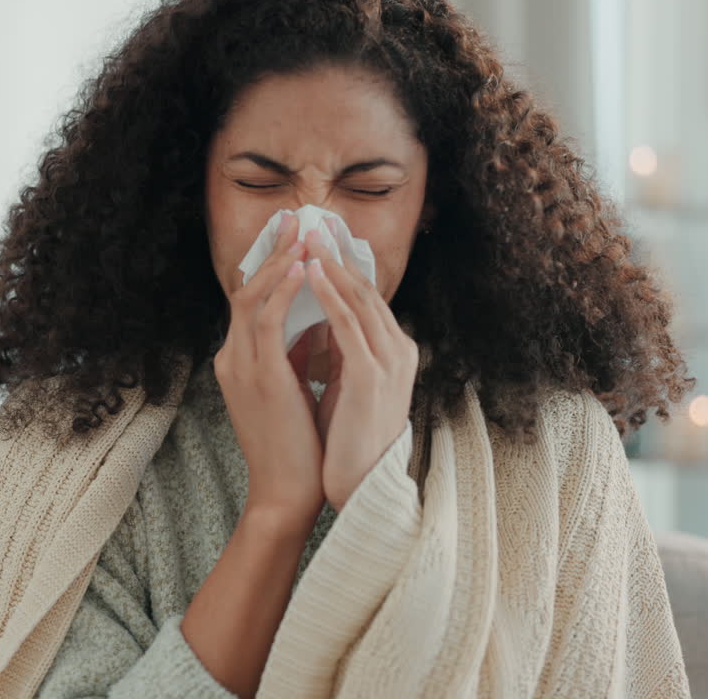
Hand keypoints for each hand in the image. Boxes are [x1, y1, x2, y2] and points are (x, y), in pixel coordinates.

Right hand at [215, 211, 324, 521]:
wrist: (287, 492)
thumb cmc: (298, 447)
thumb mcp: (296, 389)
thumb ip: (300, 354)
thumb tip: (321, 319)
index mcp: (240, 362)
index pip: (250, 301)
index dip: (271, 266)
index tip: (293, 238)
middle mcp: (232, 358)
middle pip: (245, 289)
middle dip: (271, 251)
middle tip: (293, 217)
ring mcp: (240, 366)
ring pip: (251, 297)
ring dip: (278, 262)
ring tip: (300, 232)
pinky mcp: (257, 376)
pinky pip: (265, 320)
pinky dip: (282, 290)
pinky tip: (301, 268)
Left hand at [303, 224, 417, 512]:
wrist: (360, 487)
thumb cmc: (348, 441)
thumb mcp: (346, 386)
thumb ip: (339, 353)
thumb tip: (316, 324)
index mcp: (394, 353)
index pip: (367, 297)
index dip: (342, 264)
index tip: (319, 237)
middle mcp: (398, 351)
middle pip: (366, 289)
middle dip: (337, 253)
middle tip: (312, 220)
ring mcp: (388, 362)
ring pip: (359, 299)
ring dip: (331, 263)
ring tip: (308, 235)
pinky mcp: (371, 377)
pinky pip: (347, 324)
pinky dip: (329, 295)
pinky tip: (310, 273)